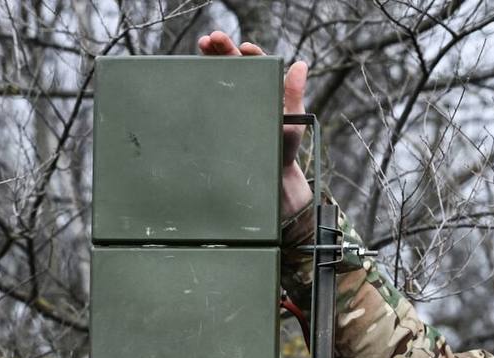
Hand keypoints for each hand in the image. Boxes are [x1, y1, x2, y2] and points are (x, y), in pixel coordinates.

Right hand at [197, 31, 312, 218]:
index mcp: (267, 92)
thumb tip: (301, 64)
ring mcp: (233, 109)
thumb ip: (294, 94)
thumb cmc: (283, 152)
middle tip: (211, 38)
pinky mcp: (220, 122)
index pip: (258, 66)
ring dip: (211, 60)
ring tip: (202, 45)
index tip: (243, 47)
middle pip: (236, 66)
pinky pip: (210, 100)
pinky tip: (192, 73)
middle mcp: (249, 97)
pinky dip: (201, 84)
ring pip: (221, 78)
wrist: (269, 182)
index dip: (249, 54)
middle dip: (223, 49)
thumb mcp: (293, 121)